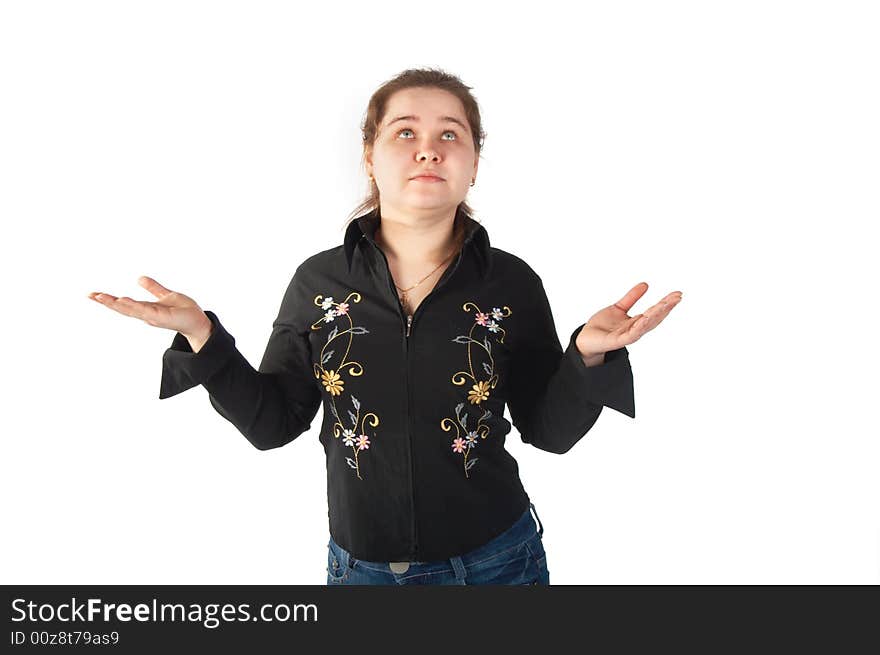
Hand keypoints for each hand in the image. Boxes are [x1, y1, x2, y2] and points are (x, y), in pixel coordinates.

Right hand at [87, 276, 211, 339]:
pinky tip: (124, 301)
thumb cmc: (184, 310)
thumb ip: (153, 288)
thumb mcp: (166, 295)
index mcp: (145, 308)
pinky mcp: (161, 317)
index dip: (108, 299)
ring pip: (130, 310)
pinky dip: (134, 307)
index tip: (92, 294)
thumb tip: (140, 278)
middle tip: (90, 295)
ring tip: (101, 297)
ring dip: (116, 304)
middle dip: (106, 302)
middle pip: (122, 308)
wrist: (198, 321)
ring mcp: (152, 316)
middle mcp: (146, 313)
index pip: (123, 303)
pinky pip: (145, 311)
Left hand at [575, 282, 681, 356]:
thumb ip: (631, 297)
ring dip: (657, 315)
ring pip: (645, 325)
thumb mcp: (618, 308)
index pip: (654, 311)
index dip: (666, 303)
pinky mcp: (617, 341)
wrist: (585, 340)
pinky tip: (645, 318)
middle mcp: (634, 329)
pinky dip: (639, 327)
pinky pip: (631, 334)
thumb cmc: (601, 327)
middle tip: (678, 297)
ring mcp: (627, 336)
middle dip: (666, 307)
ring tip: (667, 304)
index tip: (677, 294)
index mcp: (636, 322)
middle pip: (654, 317)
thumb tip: (645, 284)